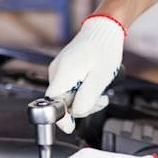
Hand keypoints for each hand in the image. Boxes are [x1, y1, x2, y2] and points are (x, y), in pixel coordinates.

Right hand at [46, 15, 125, 133]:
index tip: (71, 128)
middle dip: (81, 107)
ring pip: (67, 95)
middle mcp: (56, 71)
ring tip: (101, 94)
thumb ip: (86, 99)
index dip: (62, 118)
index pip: (53, 104)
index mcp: (63, 74)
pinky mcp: (64, 68)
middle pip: (62, 101)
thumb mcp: (100, 79)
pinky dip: (82, 90)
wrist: (104, 29)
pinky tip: (94, 85)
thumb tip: (75, 114)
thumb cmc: (104, 50)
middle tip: (100, 101)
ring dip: (84, 99)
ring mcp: (59, 69)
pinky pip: (70, 86)